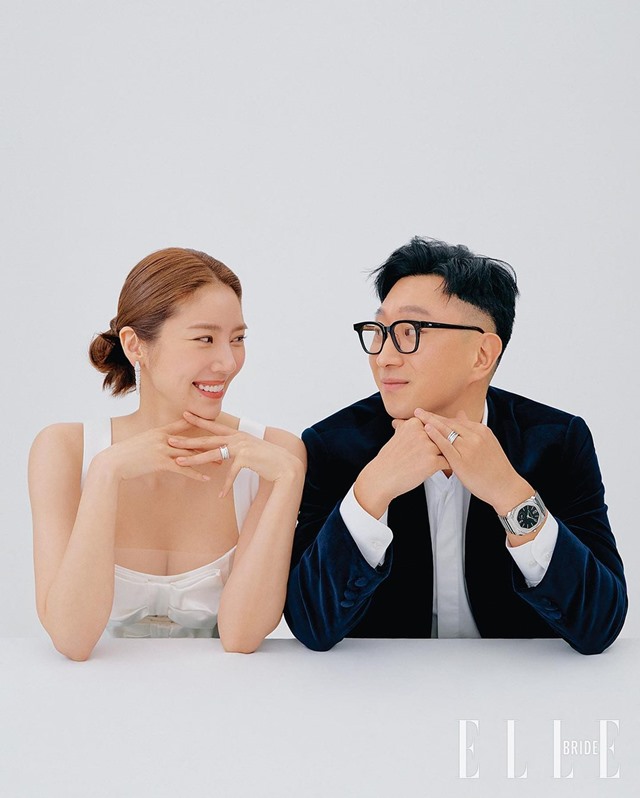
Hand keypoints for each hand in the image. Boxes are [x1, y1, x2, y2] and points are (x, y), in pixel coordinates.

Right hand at [94, 419, 210, 482]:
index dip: (197, 424)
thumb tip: (160, 445)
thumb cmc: (124, 454)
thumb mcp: (140, 443)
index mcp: (158, 431)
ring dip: (206, 458)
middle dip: (208, 444)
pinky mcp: (161, 463)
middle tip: (222, 446)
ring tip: (221, 462)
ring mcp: (163, 450)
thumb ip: (152, 442)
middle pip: (190, 440)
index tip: (211, 424)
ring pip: (190, 453)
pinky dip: (195, 474)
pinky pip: (183, 469)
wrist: (113, 462)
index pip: (181, 425)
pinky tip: (206, 478)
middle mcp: (163, 438)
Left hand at [168, 411, 303, 497]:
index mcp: (237, 434)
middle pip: (207, 439)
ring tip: (179, 462)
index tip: (184, 415)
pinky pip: (231, 473)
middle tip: (169, 440)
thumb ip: (236, 448)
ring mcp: (241, 447)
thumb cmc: (267, 458)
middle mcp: (237, 438)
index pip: (214, 426)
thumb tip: (224, 451)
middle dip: (187, 439)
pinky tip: (220, 495)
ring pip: (212, 453)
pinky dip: (226, 485)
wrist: (284, 464)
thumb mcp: (249, 449)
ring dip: (194, 459)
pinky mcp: (246, 458)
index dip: (199, 420)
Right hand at [354, 417, 449, 517]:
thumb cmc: (388, 460)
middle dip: (439, 447)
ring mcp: (428, 447)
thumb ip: (405, 428)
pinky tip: (435, 470)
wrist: (381, 478)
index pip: (433, 427)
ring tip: (432, 463)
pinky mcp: (433, 462)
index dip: (431, 438)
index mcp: (414, 423)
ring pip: (446, 450)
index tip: (422, 445)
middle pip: (441, 438)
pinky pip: (447, 463)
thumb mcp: (396, 437)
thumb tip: (401, 421)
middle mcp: (422, 432)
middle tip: (429, 456)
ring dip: (442, 457)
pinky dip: (444, 467)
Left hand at [414, 408, 532, 513]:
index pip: (455, 420)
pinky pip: (446, 445)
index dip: (439, 417)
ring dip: (430, 422)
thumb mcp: (486, 443)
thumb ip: (471, 429)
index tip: (427, 414)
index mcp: (481, 431)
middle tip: (417, 410)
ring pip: (446, 431)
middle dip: (432, 416)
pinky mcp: (462, 460)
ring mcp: (469, 447)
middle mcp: (475, 436)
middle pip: (449, 423)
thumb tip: (460, 414)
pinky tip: (426, 430)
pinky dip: (435, 436)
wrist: (505, 487)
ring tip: (417, 417)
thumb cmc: (494, 468)